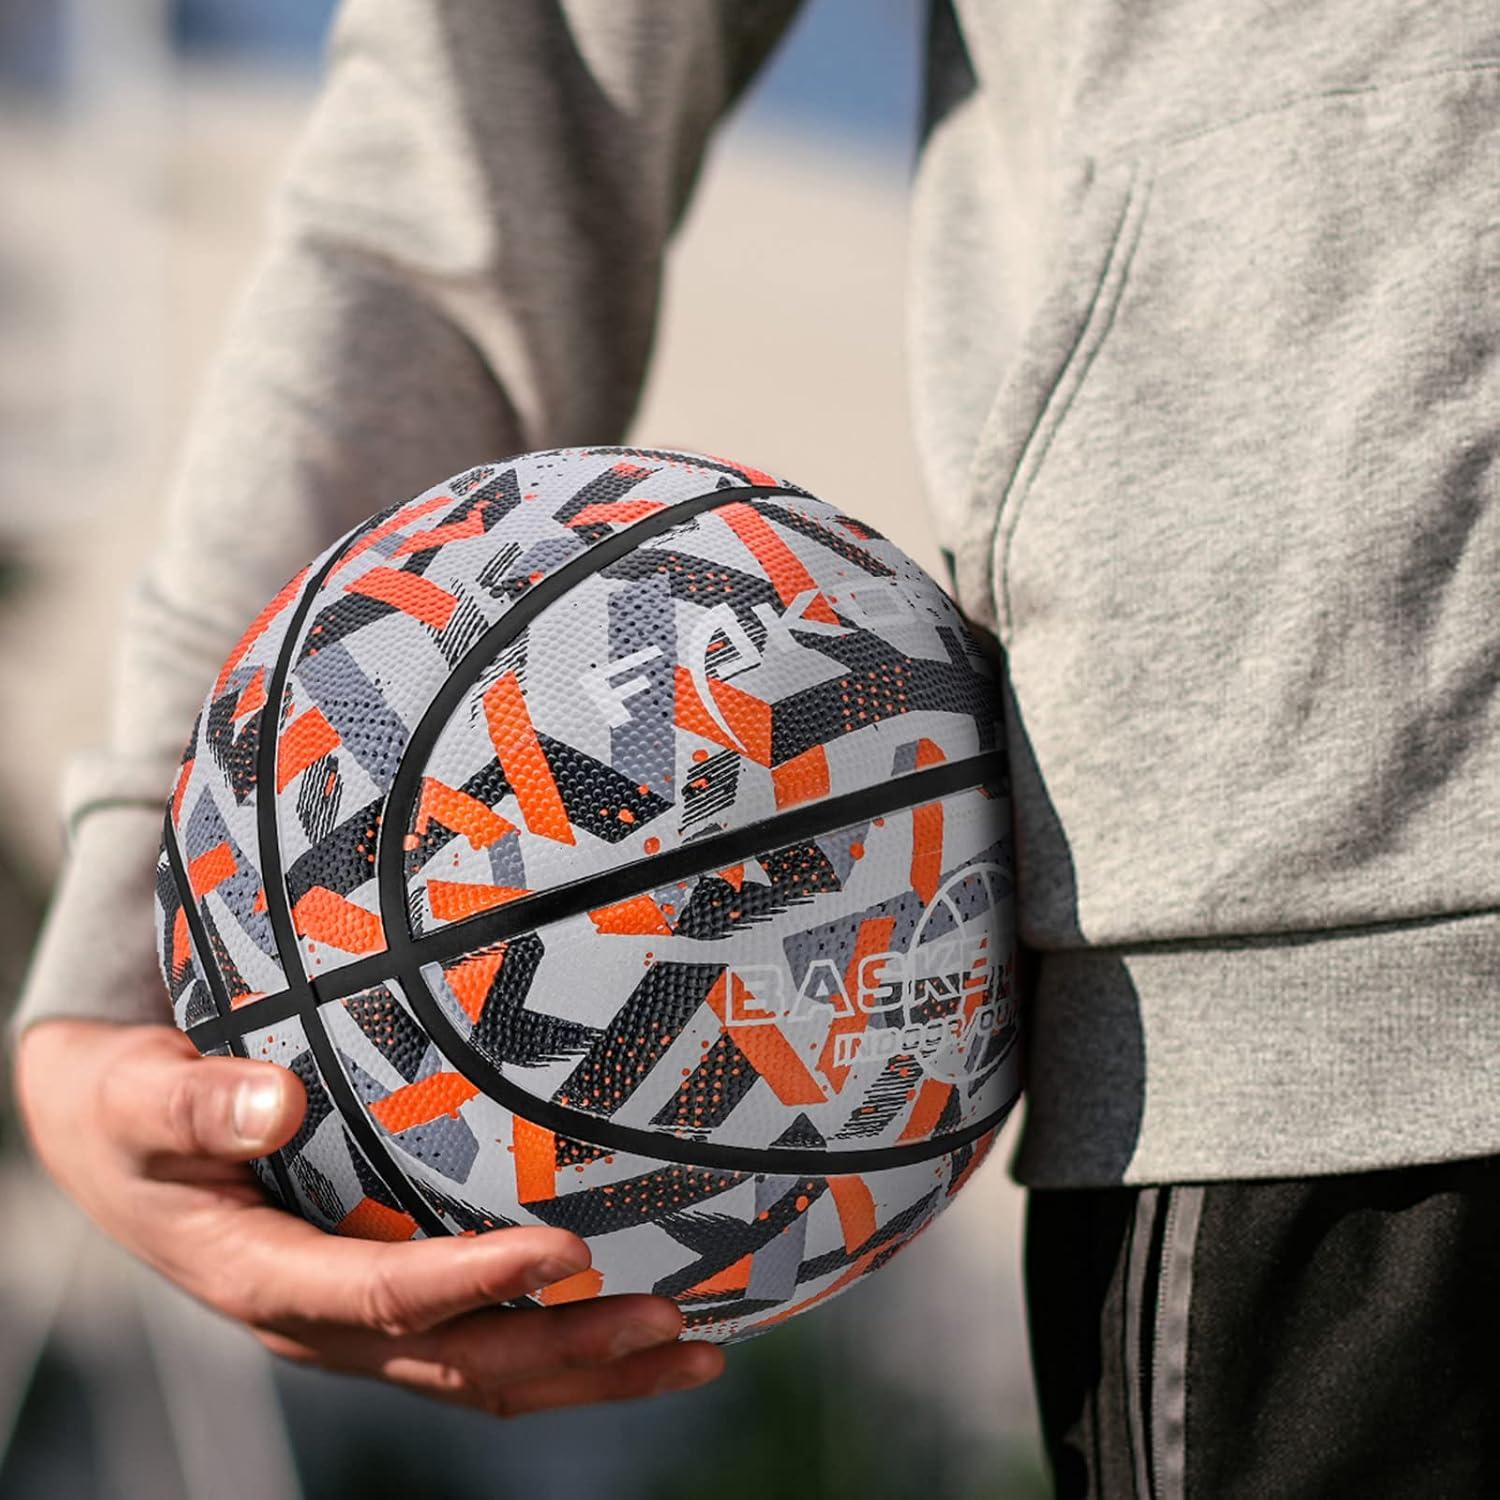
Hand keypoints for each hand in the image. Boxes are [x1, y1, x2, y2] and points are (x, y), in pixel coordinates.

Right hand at [14, 1020, 723, 1415]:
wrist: (114, 1144)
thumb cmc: (128, 1111)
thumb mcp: (135, 1097)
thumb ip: (194, 1105)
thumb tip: (274, 1102)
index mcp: (265, 1278)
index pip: (387, 1295)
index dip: (481, 1280)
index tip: (571, 1248)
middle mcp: (322, 1320)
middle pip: (462, 1361)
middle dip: (571, 1352)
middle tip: (675, 1323)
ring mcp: (357, 1322)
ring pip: (485, 1370)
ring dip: (588, 1368)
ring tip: (694, 1351)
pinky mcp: (382, 1301)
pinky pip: (480, 1337)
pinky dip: (561, 1342)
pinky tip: (636, 1319)